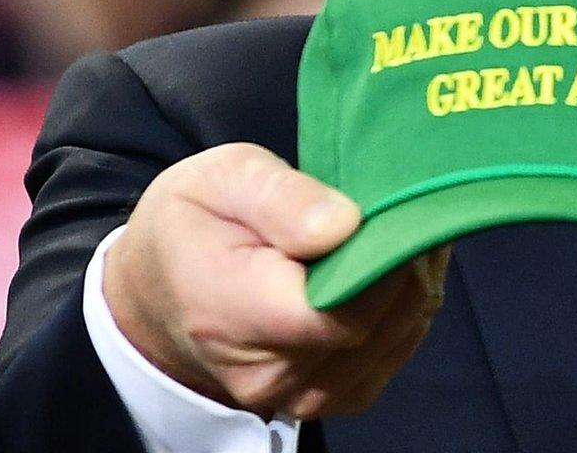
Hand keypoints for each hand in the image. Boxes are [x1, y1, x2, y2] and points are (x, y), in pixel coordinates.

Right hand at [104, 143, 446, 418]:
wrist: (162, 290)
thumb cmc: (196, 221)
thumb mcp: (223, 177)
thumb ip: (281, 197)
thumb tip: (345, 225)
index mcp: (233, 313)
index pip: (341, 308)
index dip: (383, 260)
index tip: (394, 210)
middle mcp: (268, 374)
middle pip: (377, 324)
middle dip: (406, 262)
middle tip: (406, 207)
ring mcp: (298, 396)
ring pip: (396, 338)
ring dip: (414, 283)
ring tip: (401, 231)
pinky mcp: (326, 399)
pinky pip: (393, 355)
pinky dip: (406, 310)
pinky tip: (393, 268)